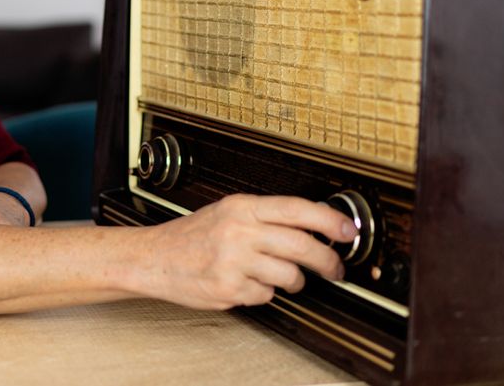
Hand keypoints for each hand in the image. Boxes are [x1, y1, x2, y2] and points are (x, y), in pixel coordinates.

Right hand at [137, 194, 355, 310]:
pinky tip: (247, 283)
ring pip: (289, 276)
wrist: (154, 258)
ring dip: (293, 281)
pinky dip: (263, 293)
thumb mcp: (228, 212)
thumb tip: (314, 224)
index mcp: (242, 207)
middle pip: (302, 246)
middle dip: (327, 261)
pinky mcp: (229, 288)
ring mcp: (234, 261)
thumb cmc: (192, 236)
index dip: (330, 220)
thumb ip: (266, 217)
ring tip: (281, 277)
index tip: (348, 230)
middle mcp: (239, 231)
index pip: (297, 209)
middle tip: (335, 268)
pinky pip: (266, 296)